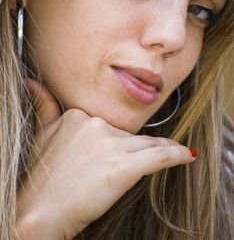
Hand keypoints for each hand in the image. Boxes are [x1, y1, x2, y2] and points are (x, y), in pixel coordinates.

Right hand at [16, 79, 195, 239]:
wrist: (37, 211)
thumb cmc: (40, 176)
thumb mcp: (41, 132)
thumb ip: (44, 104)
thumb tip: (31, 82)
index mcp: (79, 115)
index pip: (112, 125)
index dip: (123, 138)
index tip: (132, 144)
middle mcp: (95, 124)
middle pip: (129, 135)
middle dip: (140, 146)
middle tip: (160, 151)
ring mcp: (109, 145)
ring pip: (146, 144)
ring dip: (164, 148)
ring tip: (177, 152)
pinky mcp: (122, 168)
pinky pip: (158, 156)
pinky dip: (176, 154)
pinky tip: (186, 155)